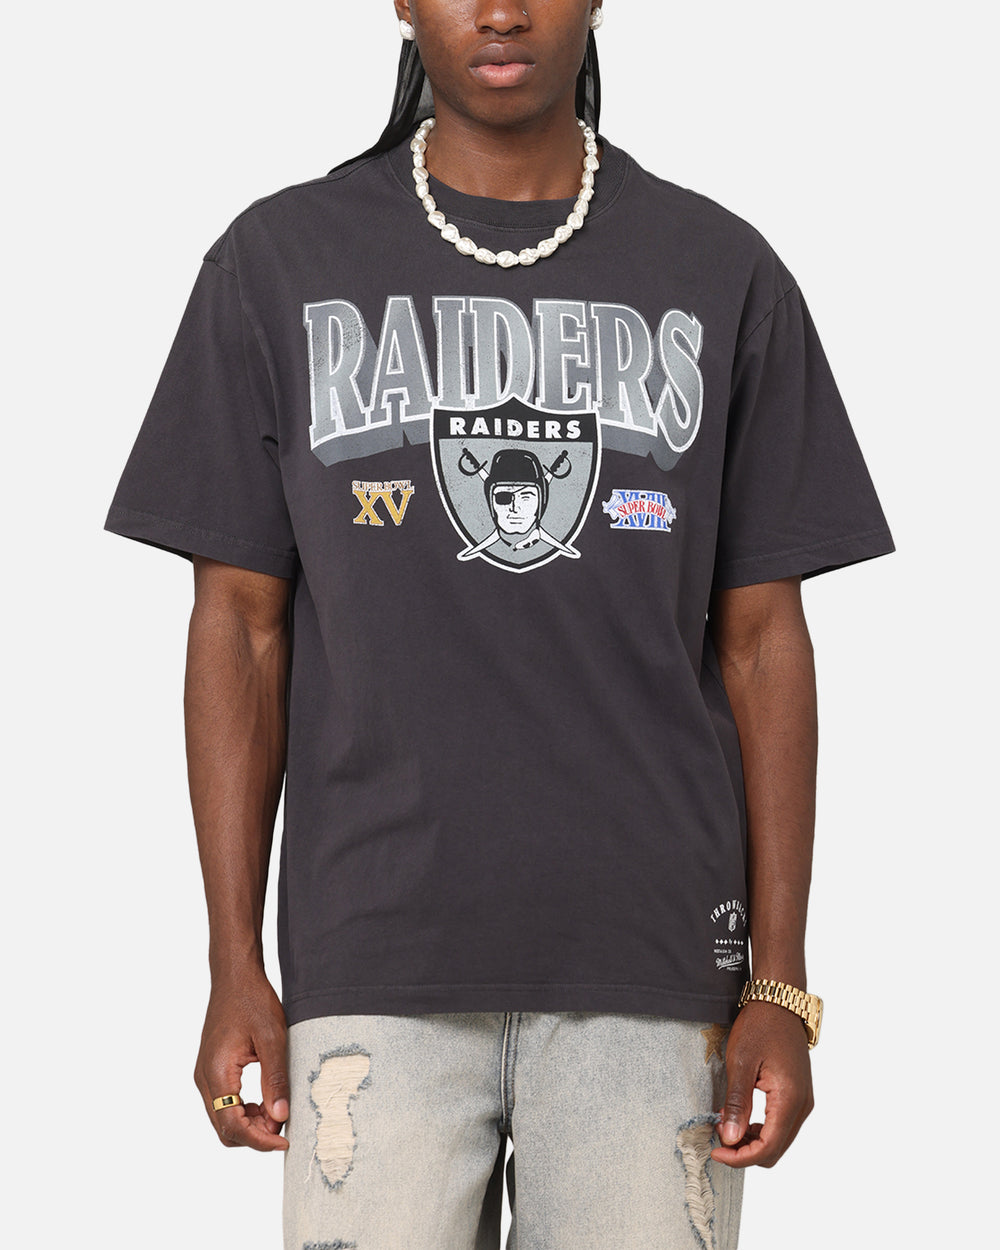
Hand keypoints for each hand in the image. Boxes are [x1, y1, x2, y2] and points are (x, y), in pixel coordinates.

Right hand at [193, 969, 289, 1151]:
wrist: (234, 976)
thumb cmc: (253, 1000)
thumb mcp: (273, 1037)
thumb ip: (276, 1079)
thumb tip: (280, 1116)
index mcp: (217, 1072)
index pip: (231, 1124)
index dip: (258, 1140)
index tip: (284, 1141)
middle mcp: (204, 1078)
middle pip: (223, 1128)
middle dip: (254, 1135)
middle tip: (284, 1127)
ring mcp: (205, 1074)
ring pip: (222, 1118)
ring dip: (249, 1124)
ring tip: (277, 1111)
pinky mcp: (210, 1069)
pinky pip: (223, 1103)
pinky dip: (243, 1110)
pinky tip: (265, 1100)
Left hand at [710, 1001, 813, 1167]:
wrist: (779, 1002)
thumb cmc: (759, 1026)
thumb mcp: (741, 1062)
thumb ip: (738, 1103)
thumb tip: (731, 1138)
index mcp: (790, 1099)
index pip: (768, 1147)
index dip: (741, 1157)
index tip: (716, 1151)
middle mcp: (802, 1105)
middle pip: (775, 1150)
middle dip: (745, 1152)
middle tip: (718, 1135)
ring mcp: (803, 1101)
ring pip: (779, 1140)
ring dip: (752, 1140)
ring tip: (726, 1121)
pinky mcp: (798, 1095)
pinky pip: (781, 1125)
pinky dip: (760, 1129)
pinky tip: (740, 1114)